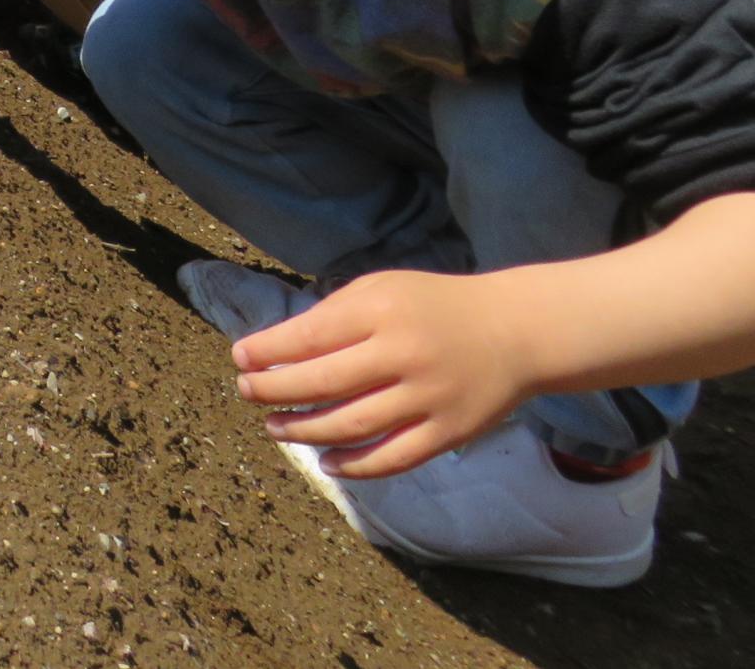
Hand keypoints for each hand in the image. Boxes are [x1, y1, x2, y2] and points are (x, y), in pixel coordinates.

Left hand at [228, 270, 530, 478]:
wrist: (515, 332)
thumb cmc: (433, 306)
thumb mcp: (382, 288)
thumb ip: (336, 314)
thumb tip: (278, 347)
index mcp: (382, 311)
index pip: (311, 335)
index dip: (269, 350)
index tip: (239, 358)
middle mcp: (404, 354)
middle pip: (324, 382)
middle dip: (275, 390)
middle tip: (246, 392)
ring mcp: (428, 397)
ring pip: (352, 424)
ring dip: (305, 431)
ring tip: (274, 427)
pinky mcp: (448, 432)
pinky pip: (394, 457)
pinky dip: (356, 466)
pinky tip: (326, 462)